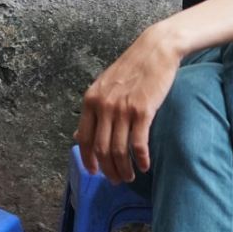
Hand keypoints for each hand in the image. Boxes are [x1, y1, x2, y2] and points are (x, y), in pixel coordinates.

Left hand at [77, 25, 182, 182]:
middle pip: (100, 149)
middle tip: (115, 181)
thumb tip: (77, 136)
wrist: (155, 50)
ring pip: (118, 150)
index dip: (88, 160)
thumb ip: (92, 111)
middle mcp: (103, 106)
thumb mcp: (103, 87)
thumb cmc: (131, 69)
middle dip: (107, 169)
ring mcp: (122, 109)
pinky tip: (144, 166)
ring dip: (124, 169)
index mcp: (90, 100)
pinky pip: (138, 143)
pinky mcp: (143, 110)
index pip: (84, 138)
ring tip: (129, 177)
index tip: (94, 173)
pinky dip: (140, 159)